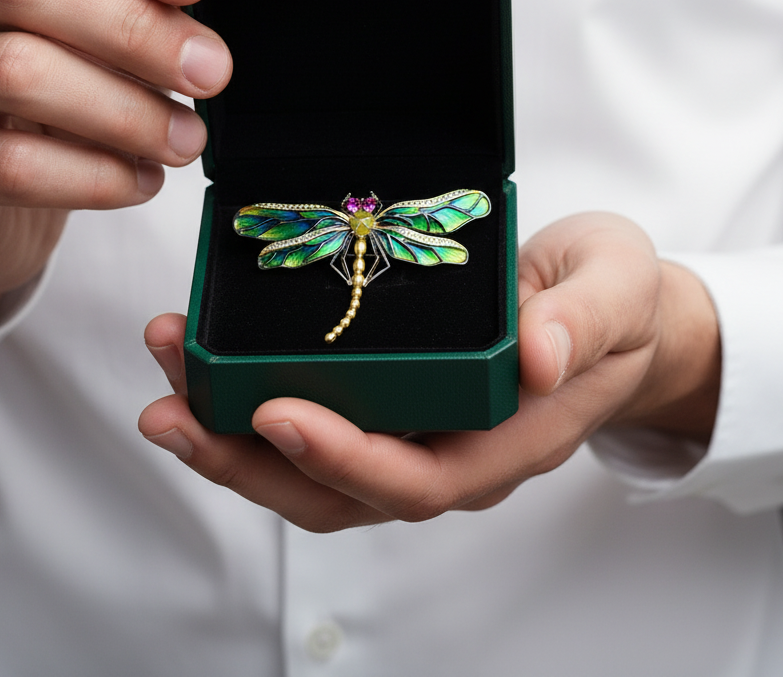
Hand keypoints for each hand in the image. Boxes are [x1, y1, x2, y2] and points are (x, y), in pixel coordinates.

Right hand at [0, 0, 228, 333]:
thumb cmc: (36, 101)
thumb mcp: (78, 35)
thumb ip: (128, 10)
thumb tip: (205, 29)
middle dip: (136, 28)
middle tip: (209, 73)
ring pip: (17, 73)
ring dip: (125, 110)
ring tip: (184, 139)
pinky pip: (11, 165)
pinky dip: (95, 175)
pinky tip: (139, 180)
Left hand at [138, 212, 719, 531]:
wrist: (612, 313)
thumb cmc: (613, 302)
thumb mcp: (615, 288)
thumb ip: (584, 321)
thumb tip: (538, 354)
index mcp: (505, 438)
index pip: (414, 478)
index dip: (341, 458)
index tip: (275, 411)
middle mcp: (448, 452)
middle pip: (335, 492)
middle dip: (247, 461)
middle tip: (172, 412)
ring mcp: (413, 434)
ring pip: (308, 470)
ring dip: (230, 439)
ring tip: (167, 388)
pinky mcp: (389, 404)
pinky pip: (312, 423)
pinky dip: (248, 407)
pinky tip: (204, 372)